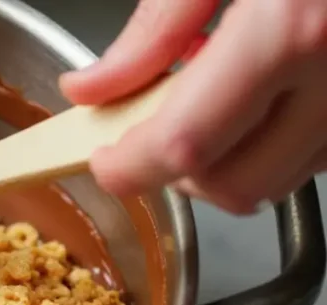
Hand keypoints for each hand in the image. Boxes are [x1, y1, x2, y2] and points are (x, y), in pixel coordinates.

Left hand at [60, 0, 326, 214]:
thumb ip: (155, 26)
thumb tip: (95, 87)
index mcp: (291, 29)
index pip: (186, 145)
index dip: (131, 169)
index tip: (104, 161)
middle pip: (236, 184)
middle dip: (176, 175)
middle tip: (147, 130)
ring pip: (282, 179)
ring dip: (227, 160)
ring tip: (210, 94)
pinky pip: (318, 152)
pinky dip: (273, 141)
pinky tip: (261, 89)